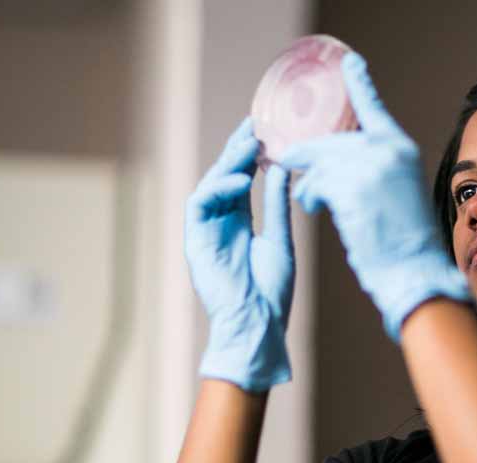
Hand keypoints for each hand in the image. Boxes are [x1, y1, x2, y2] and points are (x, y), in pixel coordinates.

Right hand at [185, 117, 293, 391]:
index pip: (242, 181)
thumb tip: (282, 170)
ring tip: (251, 144)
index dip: (251, 156)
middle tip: (255, 124)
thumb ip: (277, 206)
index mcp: (241, 224)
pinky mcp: (195, 240)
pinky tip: (240, 181)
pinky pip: (199, 204)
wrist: (258, 324)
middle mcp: (221, 223)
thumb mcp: (281, 241)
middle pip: (225, 177)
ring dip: (229, 163)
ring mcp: (206, 231)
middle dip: (238, 149)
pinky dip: (218, 188)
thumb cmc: (272, 292)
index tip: (266, 130)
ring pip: (210, 184)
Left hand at [279, 52, 471, 342]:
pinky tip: (310, 205)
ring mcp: (369, 168)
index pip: (374, 108)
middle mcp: (387, 151)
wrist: (415, 273)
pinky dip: (308, 194)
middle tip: (290, 163)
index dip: (359, 84)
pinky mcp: (351, 189)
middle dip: (309, 154)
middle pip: (333, 140)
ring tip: (307, 197)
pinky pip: (315, 182)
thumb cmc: (406, 244)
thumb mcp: (399, 193)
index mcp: (402, 150)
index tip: (350, 61)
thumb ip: (375, 169)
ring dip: (307, 180)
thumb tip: (336, 164)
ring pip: (320, 161)